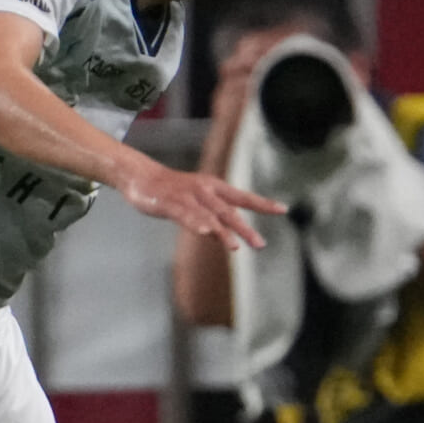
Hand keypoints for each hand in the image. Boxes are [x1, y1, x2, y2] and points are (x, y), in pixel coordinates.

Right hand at [120, 159, 285, 249]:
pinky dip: (195, 222)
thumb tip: (226, 236)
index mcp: (214, 188)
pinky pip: (184, 214)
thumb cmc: (173, 191)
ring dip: (222, 230)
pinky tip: (204, 232)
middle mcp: (205, 191)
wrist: (141, 177)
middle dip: (245, 229)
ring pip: (208, 215)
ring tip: (234, 245)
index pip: (243, 197)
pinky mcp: (170, 203)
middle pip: (229, 211)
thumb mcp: (198, 203)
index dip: (262, 203)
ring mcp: (187, 197)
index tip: (282, 209)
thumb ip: (213, 218)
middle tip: (260, 244)